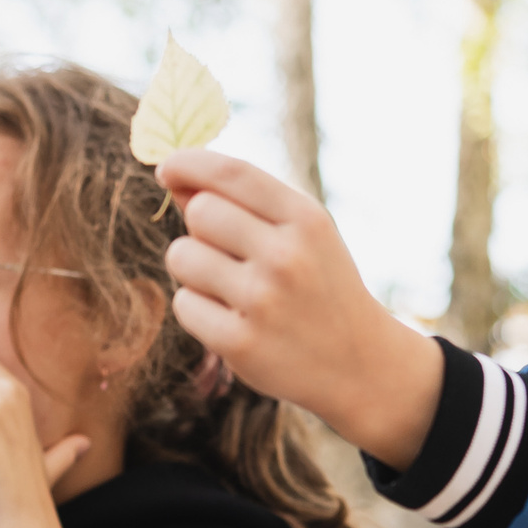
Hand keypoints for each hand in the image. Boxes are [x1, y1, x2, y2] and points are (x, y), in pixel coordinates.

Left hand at [156, 150, 441, 469]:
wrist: (359, 364)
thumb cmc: (319, 288)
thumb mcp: (304, 236)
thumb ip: (246, 203)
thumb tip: (176, 177)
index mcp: (306, 220)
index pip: (232, 173)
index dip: (188, 163)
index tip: (168, 169)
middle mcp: (286, 256)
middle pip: (199, 212)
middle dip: (200, 230)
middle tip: (226, 255)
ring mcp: (262, 301)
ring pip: (181, 256)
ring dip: (193, 269)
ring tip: (229, 288)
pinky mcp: (240, 344)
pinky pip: (184, 305)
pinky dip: (198, 310)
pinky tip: (231, 320)